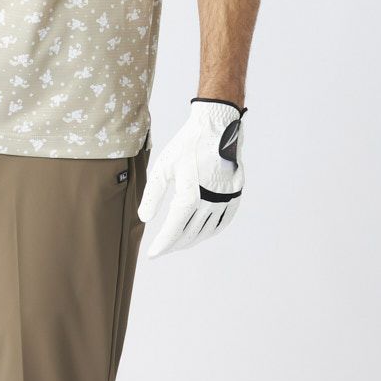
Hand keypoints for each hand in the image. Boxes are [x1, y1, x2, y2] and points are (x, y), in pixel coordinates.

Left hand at [136, 98, 245, 257]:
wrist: (215, 127)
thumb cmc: (186, 145)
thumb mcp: (163, 166)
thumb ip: (153, 194)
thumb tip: (144, 218)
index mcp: (190, 193)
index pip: (174, 228)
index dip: (162, 244)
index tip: (152, 254)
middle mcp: (210, 200)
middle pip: (190, 233)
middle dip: (174, 244)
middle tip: (162, 248)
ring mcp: (226, 199)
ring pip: (207, 231)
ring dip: (191, 240)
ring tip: (177, 242)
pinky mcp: (235, 195)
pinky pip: (223, 222)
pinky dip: (210, 232)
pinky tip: (200, 233)